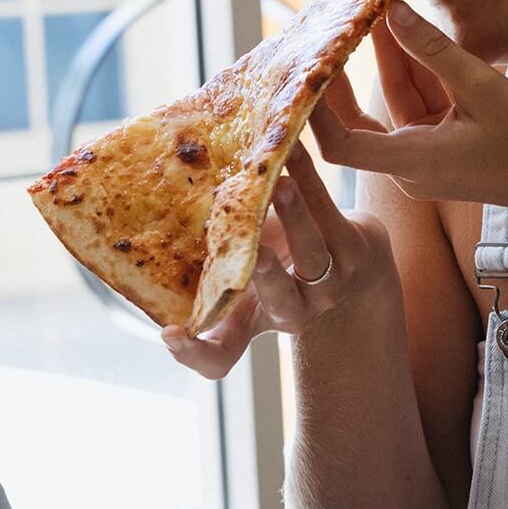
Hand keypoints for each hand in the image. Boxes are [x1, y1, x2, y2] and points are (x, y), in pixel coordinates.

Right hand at [161, 145, 398, 380]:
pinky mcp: (356, 248)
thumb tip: (151, 236)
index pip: (218, 358)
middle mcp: (296, 313)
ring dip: (295, 214)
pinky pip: (328, 210)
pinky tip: (294, 150)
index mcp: (256, 325)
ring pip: (312, 249)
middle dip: (265, 275)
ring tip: (279, 183)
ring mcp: (332, 283)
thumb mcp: (245, 284)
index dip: (192, 352)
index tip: (169, 333)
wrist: (355, 269)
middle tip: (251, 248)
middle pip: (278, 299)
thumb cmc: (282, 274)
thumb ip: (207, 273)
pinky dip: (311, 178)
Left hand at [310, 2, 507, 226]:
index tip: (308, 66)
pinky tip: (404, 33)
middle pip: (358, 120)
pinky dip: (413, 74)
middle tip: (335, 27)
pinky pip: (417, 108)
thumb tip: (392, 12)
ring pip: (392, 106)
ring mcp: (426, 159)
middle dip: (348, 73)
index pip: (340, 143)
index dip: (317, 107)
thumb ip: (434, 50)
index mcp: (412, 162)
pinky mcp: (444, 149)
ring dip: (386, 62)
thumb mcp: (485, 88)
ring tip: (373, 12)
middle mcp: (409, 167)